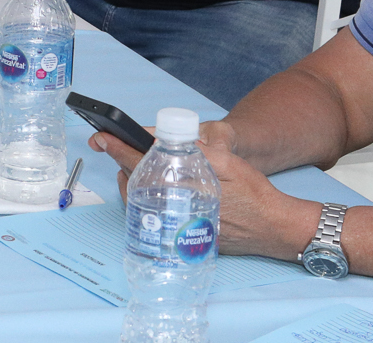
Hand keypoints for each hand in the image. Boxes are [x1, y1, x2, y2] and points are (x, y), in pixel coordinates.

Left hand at [93, 119, 303, 258]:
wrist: (271, 227)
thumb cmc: (252, 191)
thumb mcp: (227, 159)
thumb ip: (193, 149)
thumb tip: (161, 138)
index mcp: (184, 185)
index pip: (140, 163)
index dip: (118, 148)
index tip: (102, 137)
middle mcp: (176, 209)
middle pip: (133, 183)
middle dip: (120, 163)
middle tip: (113, 146)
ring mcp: (175, 226)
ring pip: (138, 202)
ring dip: (129, 182)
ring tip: (129, 164)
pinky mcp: (178, 236)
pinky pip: (151, 215)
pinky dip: (143, 198)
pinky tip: (148, 187)